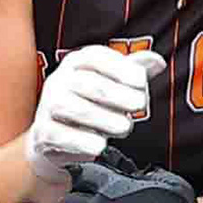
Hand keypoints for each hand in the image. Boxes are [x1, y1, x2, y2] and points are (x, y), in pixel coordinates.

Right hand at [25, 44, 164, 191]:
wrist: (55, 138)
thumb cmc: (89, 104)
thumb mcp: (112, 83)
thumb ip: (135, 70)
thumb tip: (157, 62)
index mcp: (76, 62)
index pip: (96, 57)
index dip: (121, 68)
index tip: (141, 82)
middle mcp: (58, 80)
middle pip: (90, 84)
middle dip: (119, 95)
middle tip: (139, 106)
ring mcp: (49, 107)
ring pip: (77, 110)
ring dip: (106, 120)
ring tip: (124, 127)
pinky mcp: (45, 133)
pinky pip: (65, 136)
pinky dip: (86, 142)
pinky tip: (100, 145)